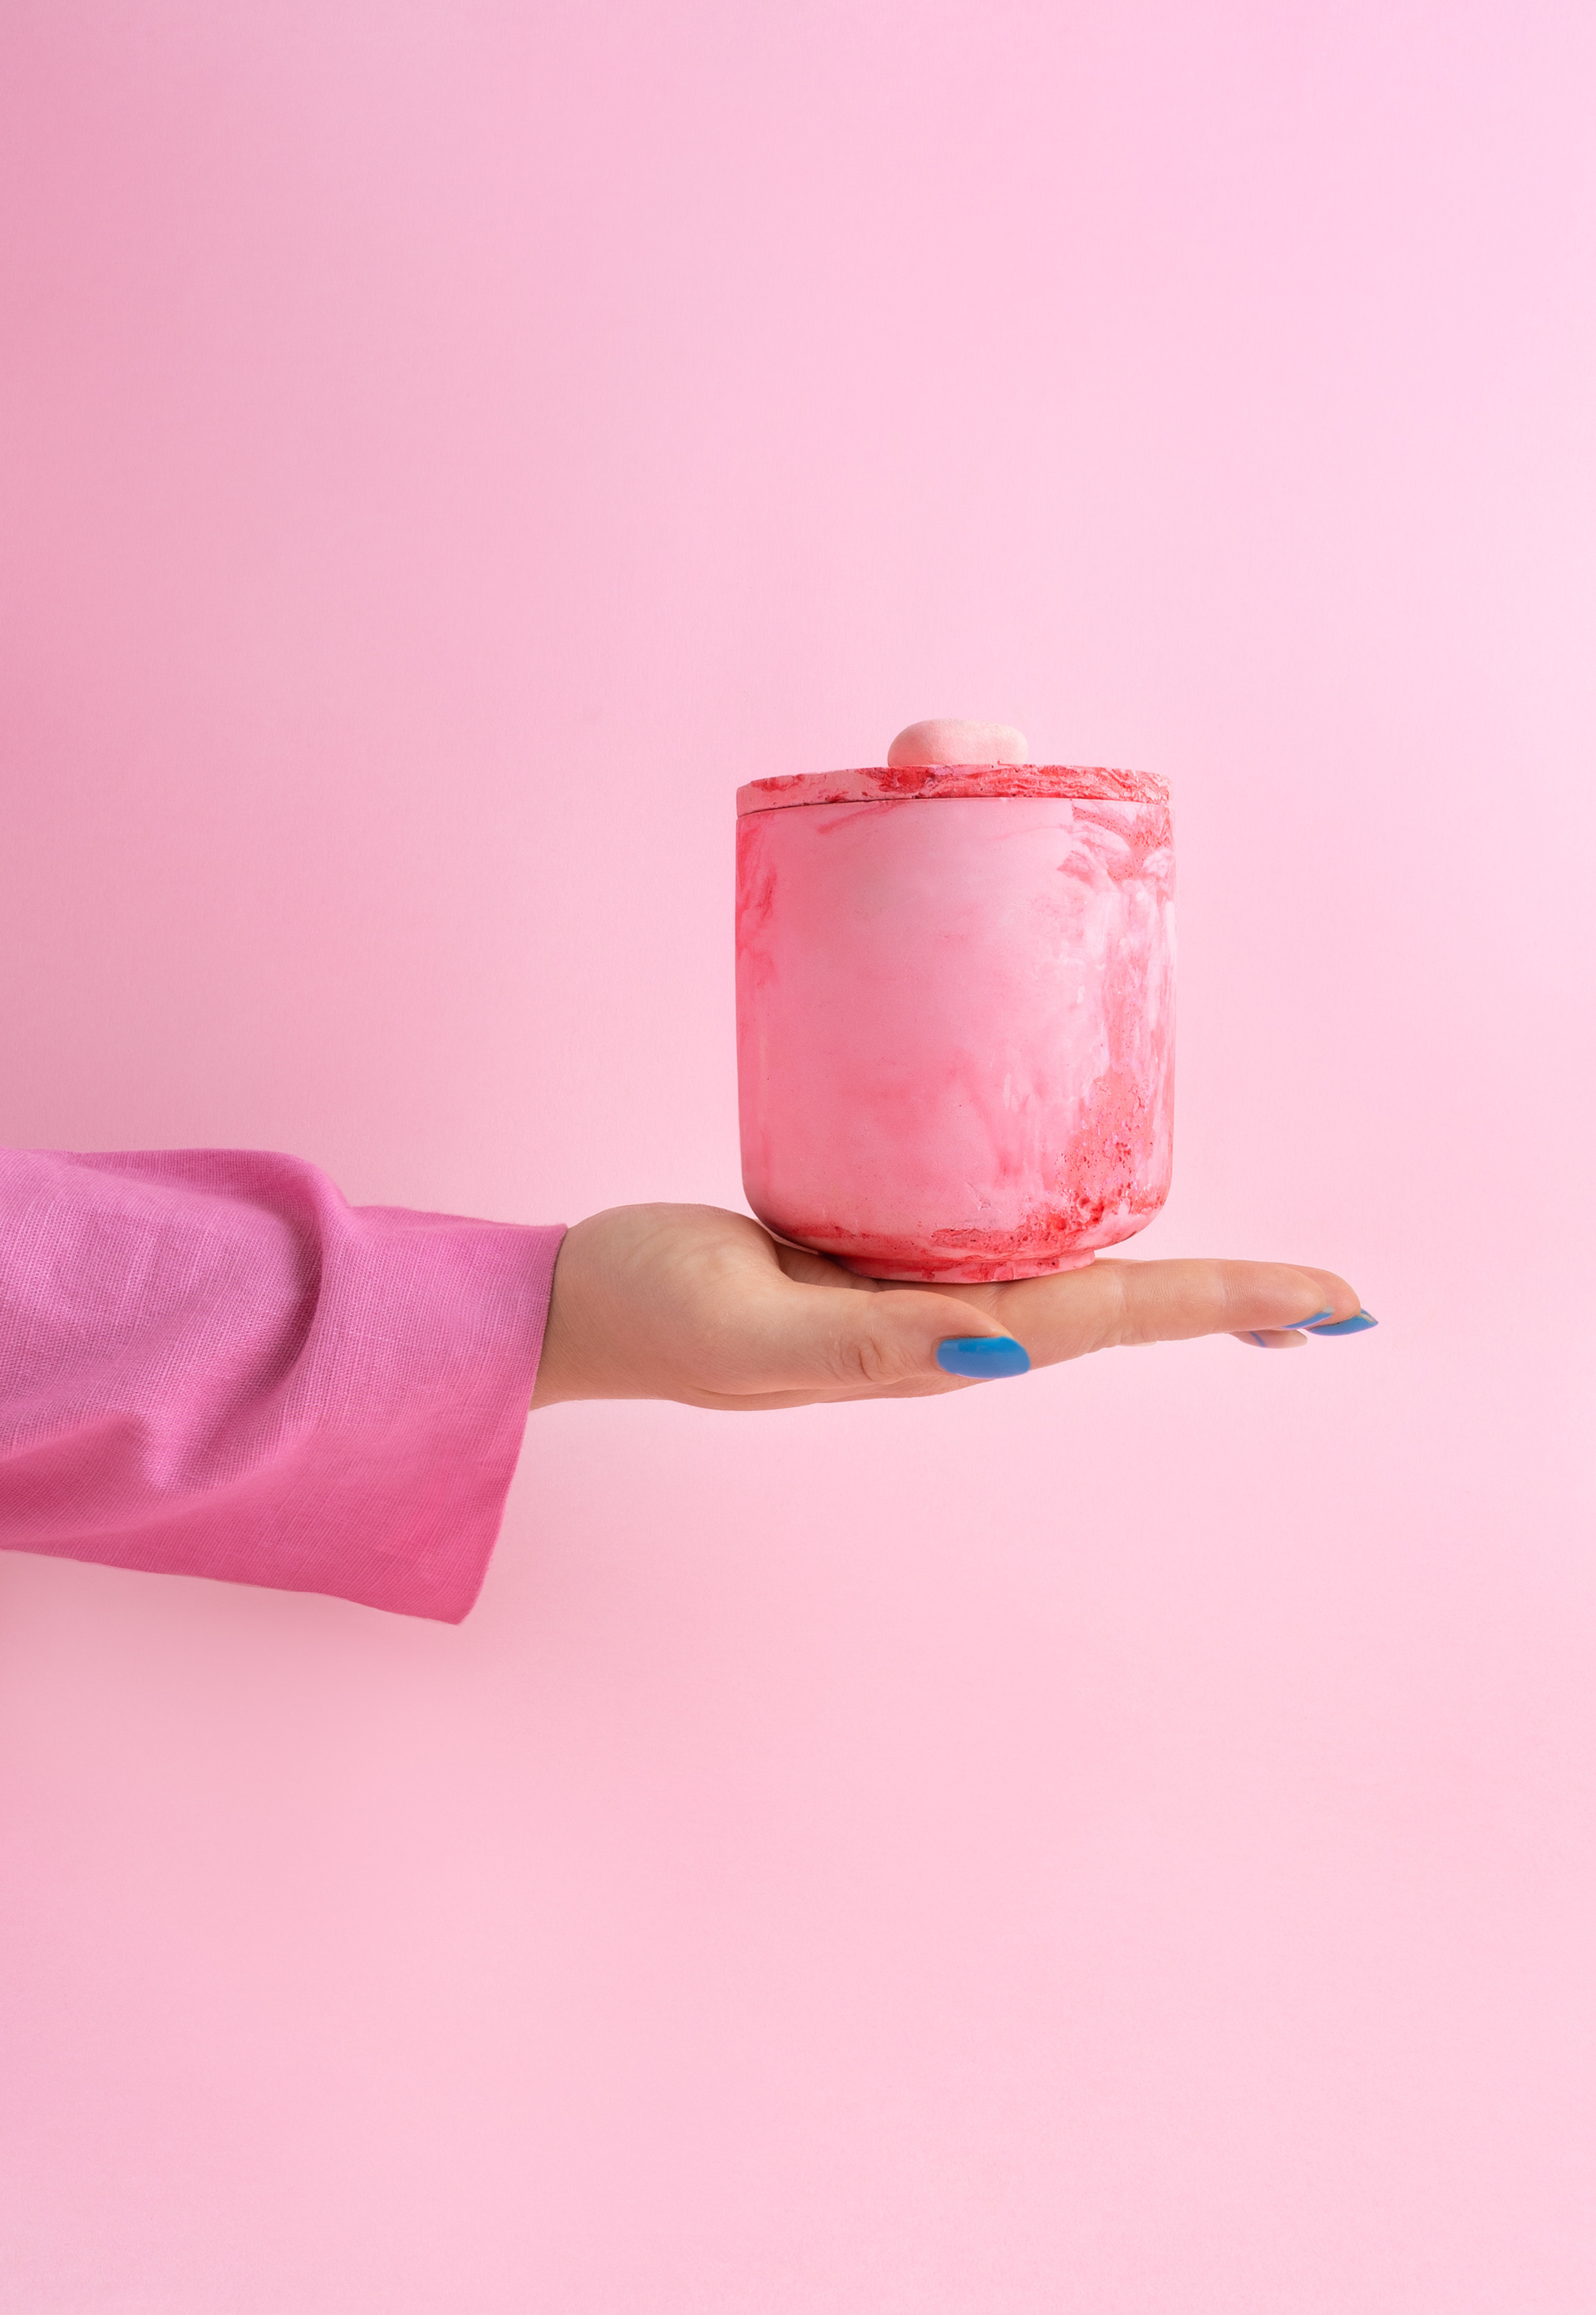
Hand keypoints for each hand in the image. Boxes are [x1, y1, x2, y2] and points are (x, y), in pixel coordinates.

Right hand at [529, 1204, 1370, 1410]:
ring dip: (1167, 1282)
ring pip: (1067, 1274)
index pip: (1108, 1318)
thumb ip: (868, 1346)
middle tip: (1334, 1299)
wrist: (576, 1302)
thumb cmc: (649, 1312)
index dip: (1223, 1303)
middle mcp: (946, 1324)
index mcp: (934, 1347)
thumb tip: (1001, 1353)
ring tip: (1258, 1280)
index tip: (1330, 1302)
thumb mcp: (751, 1326)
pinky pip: (996, 1231)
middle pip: (1115, 1306)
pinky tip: (1092, 1199)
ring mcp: (917, 1289)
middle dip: (1226, 1305)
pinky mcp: (881, 1245)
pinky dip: (1073, 1224)